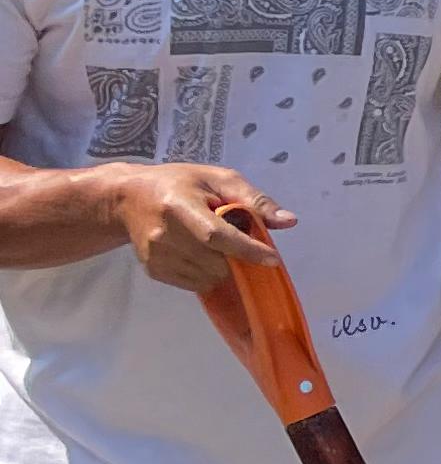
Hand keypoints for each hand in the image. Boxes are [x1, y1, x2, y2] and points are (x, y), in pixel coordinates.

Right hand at [112, 167, 289, 294]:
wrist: (128, 198)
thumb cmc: (179, 183)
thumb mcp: (218, 179)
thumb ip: (254, 200)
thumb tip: (289, 221)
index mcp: (179, 206)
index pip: (216, 236)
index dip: (247, 250)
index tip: (273, 259)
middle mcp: (163, 235)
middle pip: (216, 261)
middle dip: (238, 256)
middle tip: (237, 238)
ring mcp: (155, 256)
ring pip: (209, 277)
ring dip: (224, 266)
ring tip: (214, 243)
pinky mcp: (153, 271)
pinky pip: (195, 284)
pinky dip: (208, 273)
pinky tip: (201, 253)